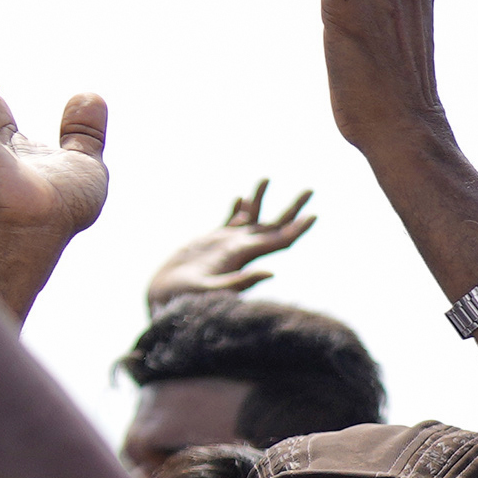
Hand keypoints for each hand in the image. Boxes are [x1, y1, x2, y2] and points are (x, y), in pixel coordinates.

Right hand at [141, 180, 314, 307]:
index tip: (314, 215)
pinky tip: (242, 199)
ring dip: (260, 199)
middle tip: (310, 189)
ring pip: (250, 218)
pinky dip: (237, 210)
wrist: (163, 299)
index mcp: (245, 256)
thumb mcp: (212, 291)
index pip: (281, 240)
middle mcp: (241, 249)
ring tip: (267, 178)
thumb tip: (272, 273)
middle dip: (293, 208)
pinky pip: (228, 222)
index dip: (298, 228)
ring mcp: (226, 244)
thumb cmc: (184, 298)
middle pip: (274, 225)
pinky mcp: (209, 243)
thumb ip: (240, 282)